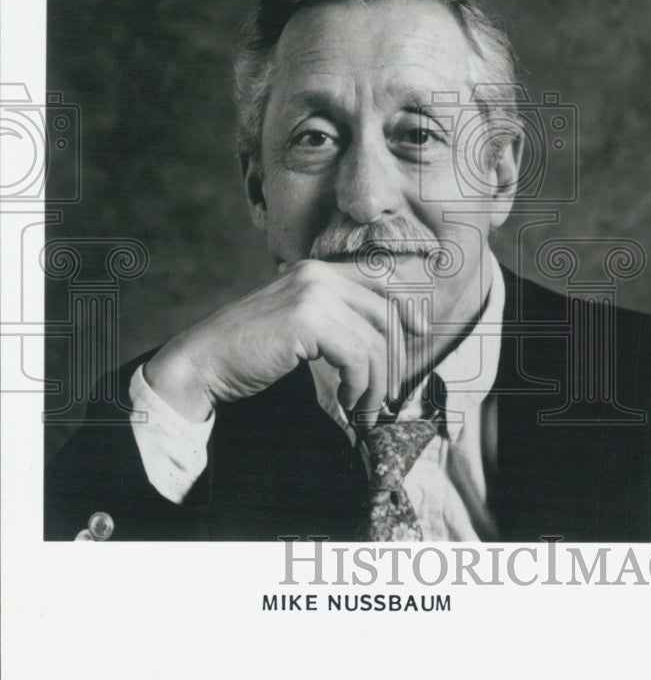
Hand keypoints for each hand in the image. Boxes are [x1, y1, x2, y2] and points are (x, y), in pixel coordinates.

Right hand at [143, 259, 426, 425]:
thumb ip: (332, 322)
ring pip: (374, 341)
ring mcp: (312, 293)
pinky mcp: (307, 319)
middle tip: (386, 395)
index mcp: (315, 271)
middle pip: (383, 314)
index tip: (419, 334)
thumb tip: (383, 340)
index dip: (405, 308)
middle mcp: (317, 274)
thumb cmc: (247, 352)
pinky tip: (346, 402)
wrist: (202, 363)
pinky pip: (357, 356)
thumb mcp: (296, 327)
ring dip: (375, 384)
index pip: (379, 281)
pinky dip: (359, 386)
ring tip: (361, 408)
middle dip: (393, 359)